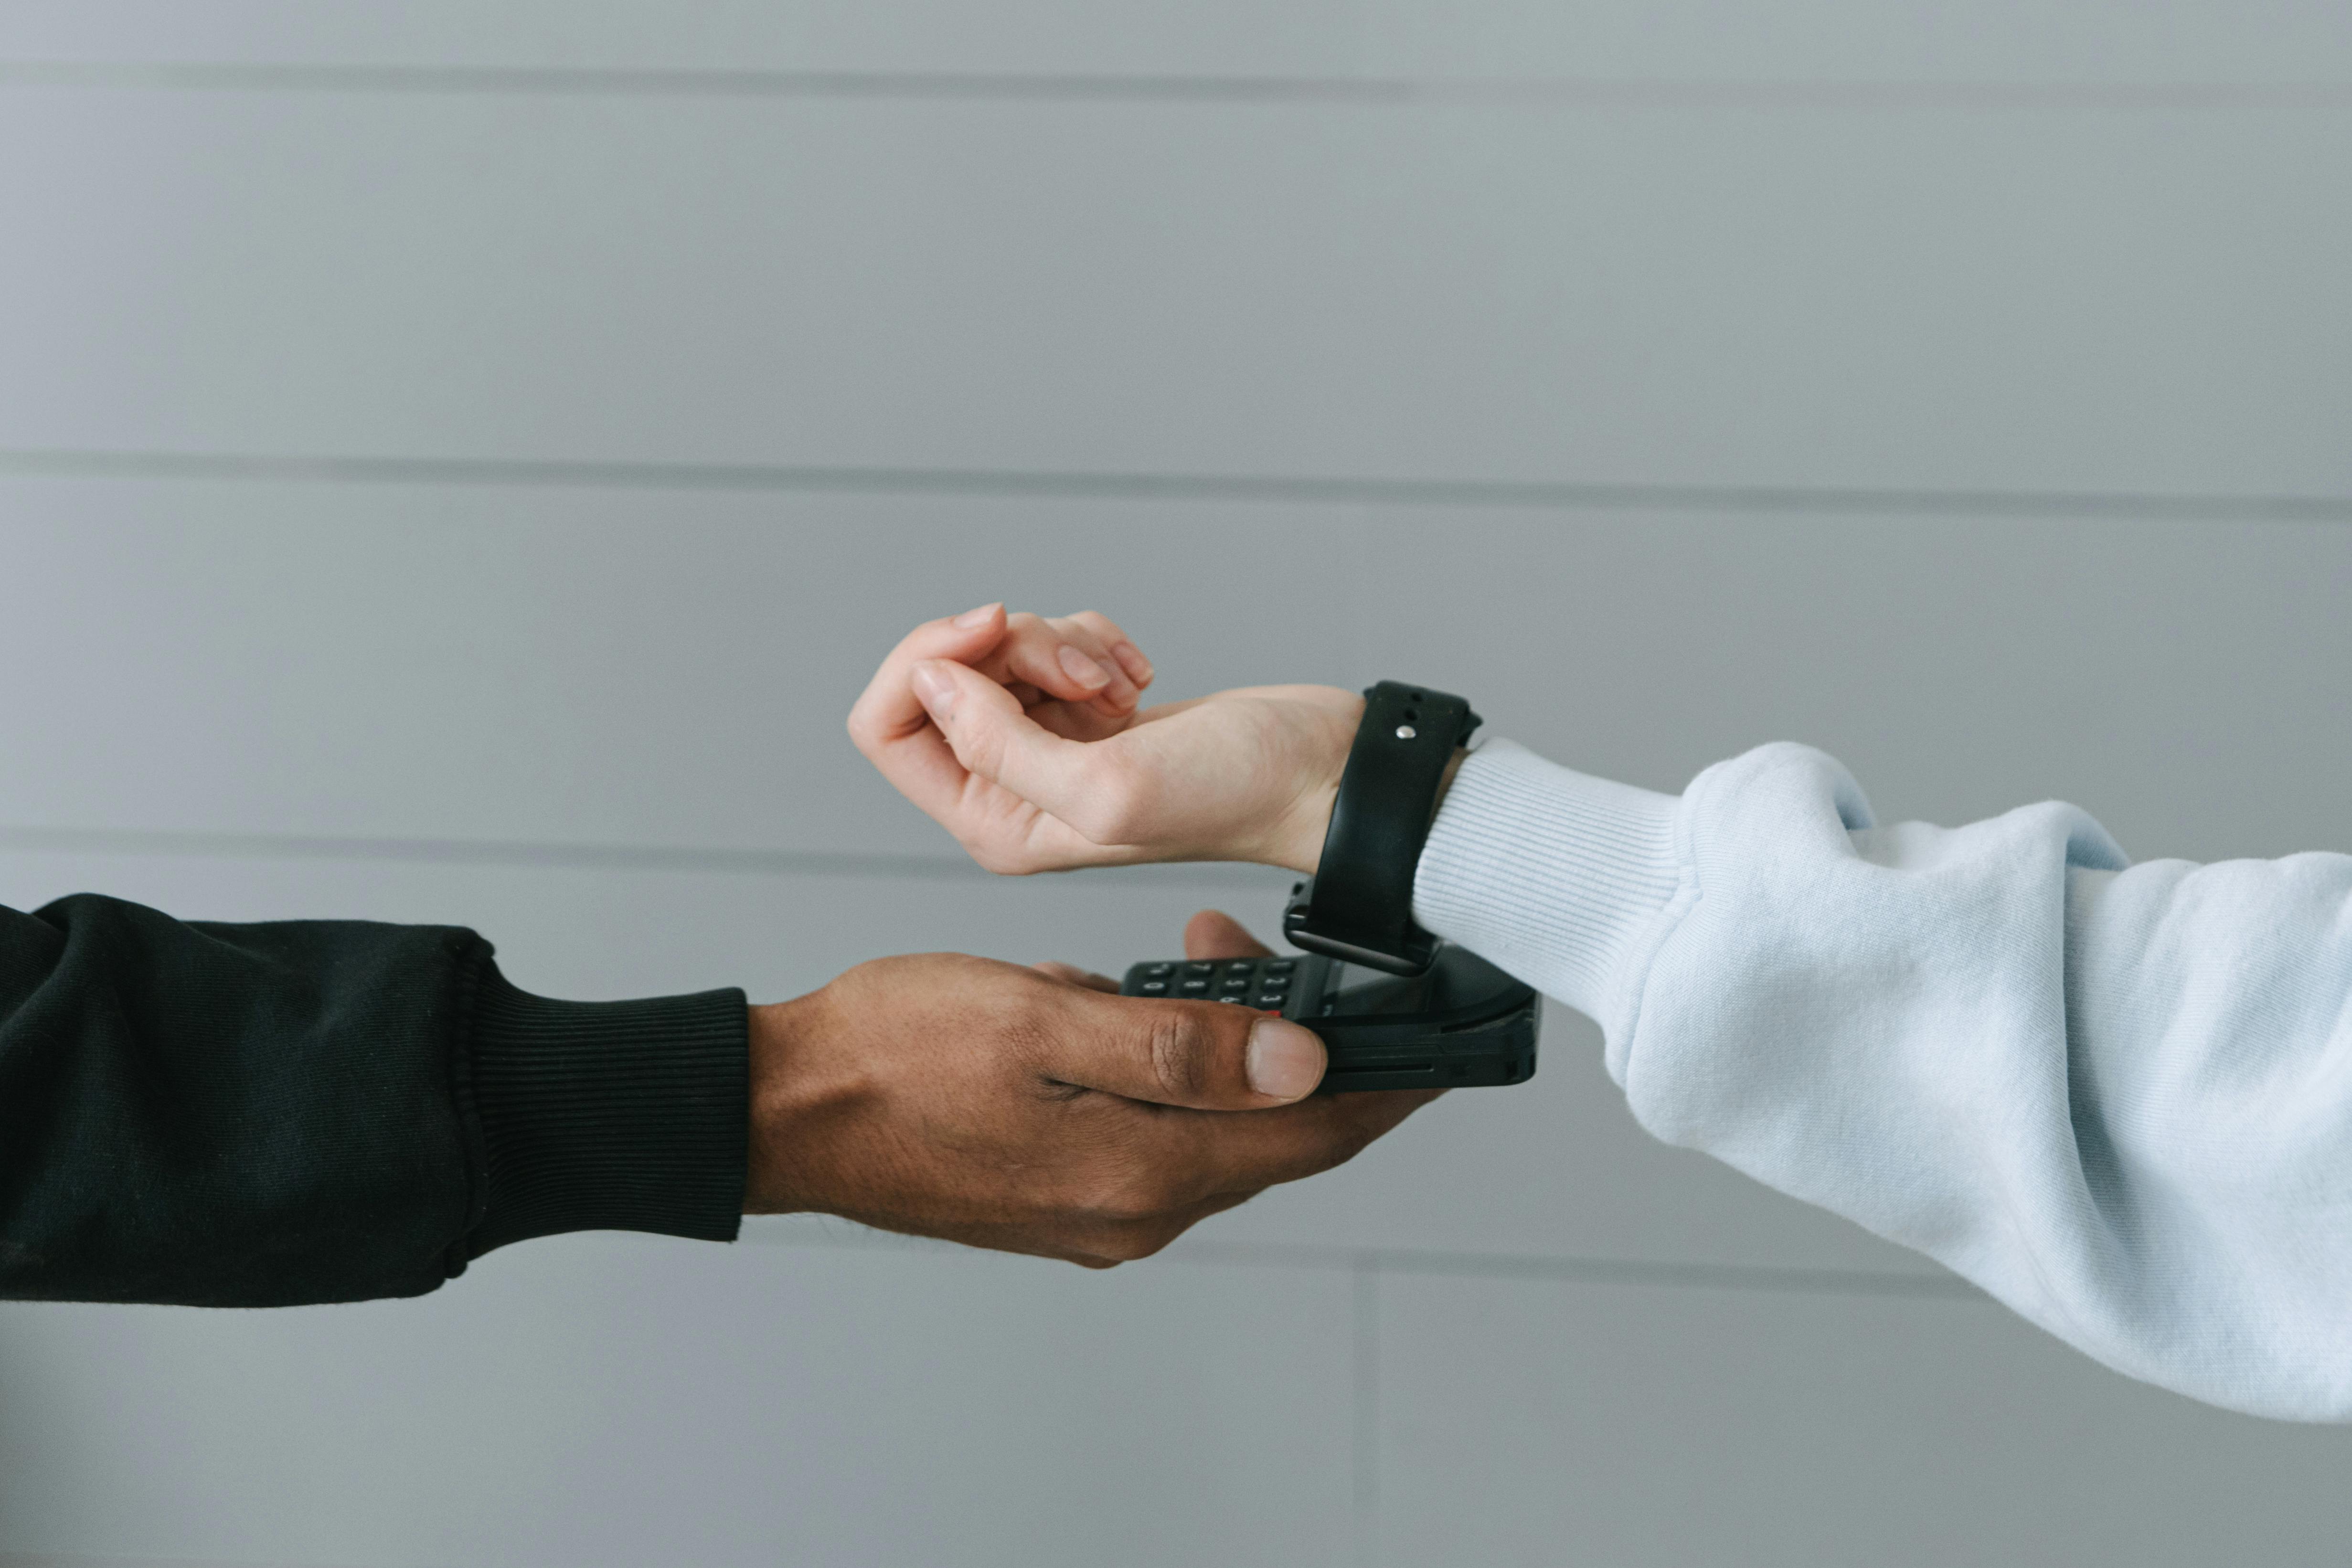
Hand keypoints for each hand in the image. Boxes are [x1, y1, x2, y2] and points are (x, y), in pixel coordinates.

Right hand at [746, 910, 1437, 1264]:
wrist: (786, 1109)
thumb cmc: (897, 1052)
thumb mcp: (1045, 1020)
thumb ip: (1178, 1045)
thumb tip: (1300, 1063)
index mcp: (1143, 1173)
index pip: (1313, 1133)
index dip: (1388, 1086)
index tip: (1441, 1044)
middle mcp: (1133, 1212)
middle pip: (1271, 1136)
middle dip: (1300, 1050)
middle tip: (1269, 953)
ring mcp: (1095, 1214)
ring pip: (1211, 1130)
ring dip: (1223, 1052)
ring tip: (1192, 958)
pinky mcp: (1061, 1198)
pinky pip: (1154, 1136)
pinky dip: (1167, 1073)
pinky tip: (1125, 1011)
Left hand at [848, 603, 1362, 873]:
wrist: (1315, 775)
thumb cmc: (1232, 798)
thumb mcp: (1107, 787)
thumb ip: (1001, 744)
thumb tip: (928, 679)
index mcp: (993, 825)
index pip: (888, 729)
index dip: (927, 661)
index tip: (994, 628)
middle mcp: (1008, 791)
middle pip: (944, 676)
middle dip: (1010, 648)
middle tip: (1082, 673)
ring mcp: (1047, 748)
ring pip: (1000, 652)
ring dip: (1061, 643)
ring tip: (1120, 684)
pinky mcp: (1086, 711)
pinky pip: (1049, 643)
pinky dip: (1092, 642)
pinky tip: (1137, 679)